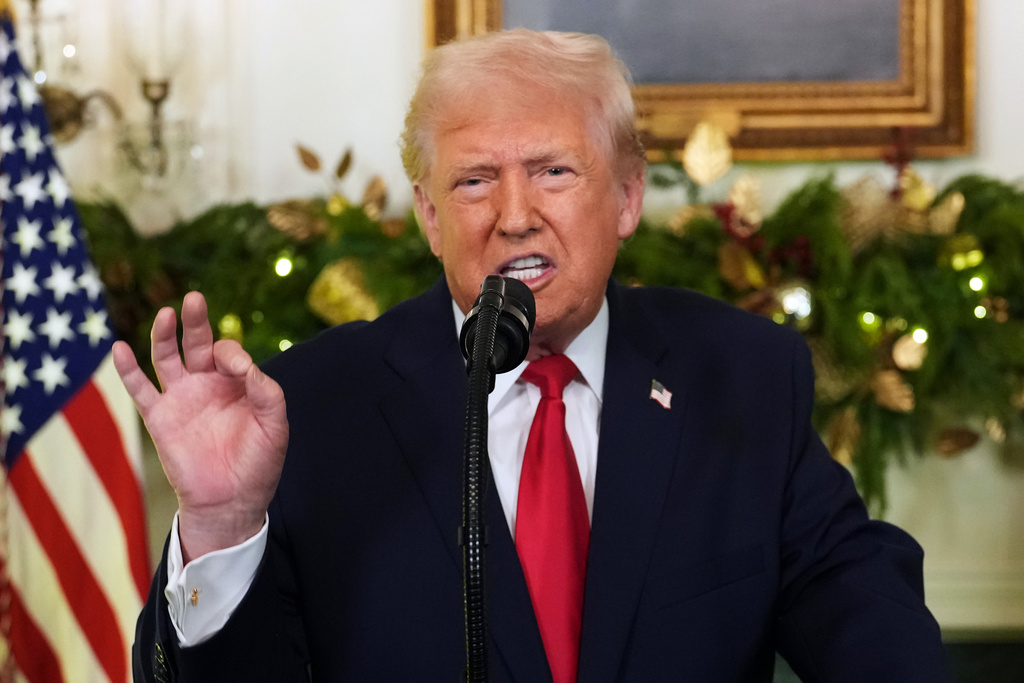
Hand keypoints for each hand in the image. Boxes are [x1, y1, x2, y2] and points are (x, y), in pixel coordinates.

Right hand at [113, 291, 288, 562]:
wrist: (231, 501)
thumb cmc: (258, 463)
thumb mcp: (275, 424)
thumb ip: (266, 390)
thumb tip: (242, 362)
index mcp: (237, 384)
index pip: (230, 353)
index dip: (233, 354)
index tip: (239, 369)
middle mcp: (207, 385)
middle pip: (198, 343)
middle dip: (197, 321)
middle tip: (195, 299)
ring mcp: (182, 399)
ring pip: (168, 358)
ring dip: (165, 335)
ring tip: (167, 314)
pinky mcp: (160, 418)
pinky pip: (140, 389)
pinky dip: (128, 369)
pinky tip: (119, 347)